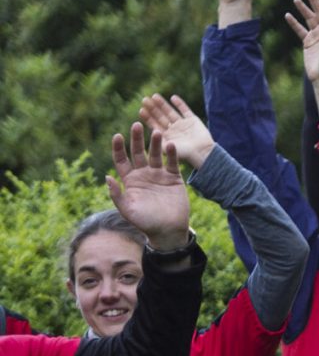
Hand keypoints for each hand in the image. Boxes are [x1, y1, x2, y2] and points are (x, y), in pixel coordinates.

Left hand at [108, 119, 192, 244]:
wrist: (168, 231)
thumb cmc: (145, 222)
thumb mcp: (127, 209)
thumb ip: (117, 194)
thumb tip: (107, 177)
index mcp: (130, 180)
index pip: (121, 160)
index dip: (118, 148)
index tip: (117, 136)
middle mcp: (143, 174)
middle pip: (138, 152)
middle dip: (136, 139)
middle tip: (137, 125)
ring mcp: (159, 175)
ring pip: (156, 155)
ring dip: (155, 143)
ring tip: (156, 132)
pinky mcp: (174, 178)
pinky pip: (172, 163)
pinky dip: (172, 154)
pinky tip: (171, 145)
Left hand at [138, 93, 214, 170]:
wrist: (203, 153)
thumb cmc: (185, 154)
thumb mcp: (167, 148)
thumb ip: (158, 140)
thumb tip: (148, 131)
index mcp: (167, 136)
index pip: (154, 124)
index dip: (148, 117)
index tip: (141, 110)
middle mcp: (173, 129)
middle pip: (161, 116)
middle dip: (153, 108)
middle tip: (144, 100)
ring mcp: (183, 124)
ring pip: (170, 111)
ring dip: (162, 104)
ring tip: (154, 96)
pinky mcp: (193, 120)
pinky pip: (185, 110)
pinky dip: (180, 104)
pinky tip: (173, 98)